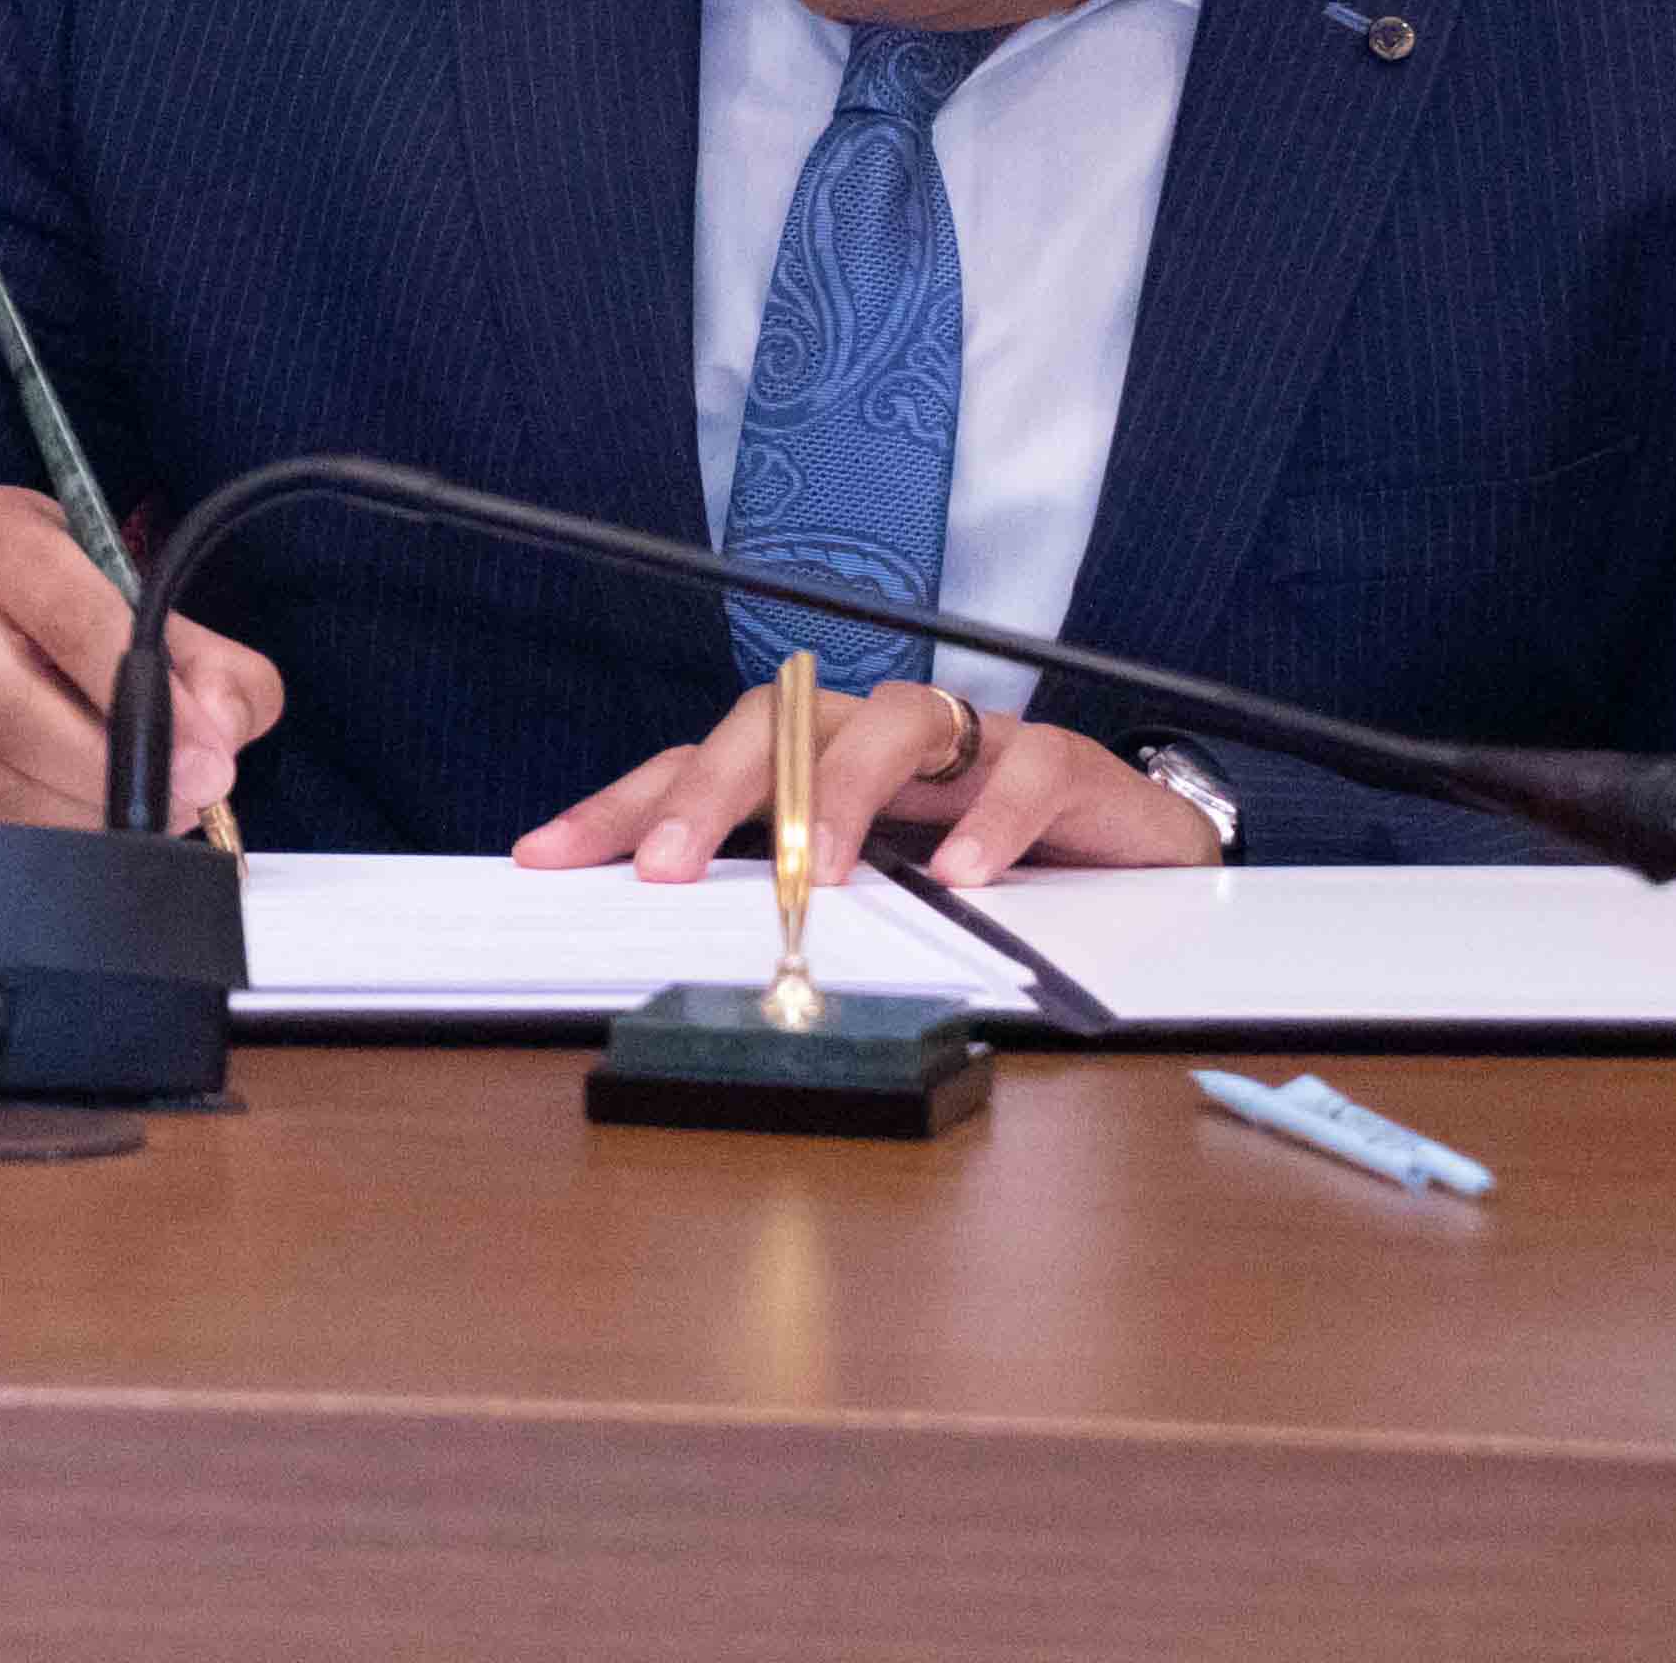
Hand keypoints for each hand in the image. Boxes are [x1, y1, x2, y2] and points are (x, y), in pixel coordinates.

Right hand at [0, 486, 282, 830]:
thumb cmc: (50, 617)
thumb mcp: (132, 602)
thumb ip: (205, 661)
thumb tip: (218, 732)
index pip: (76, 618)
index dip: (150, 702)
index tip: (209, 763)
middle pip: (13, 714)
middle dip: (108, 778)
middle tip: (178, 808)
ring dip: (75, 824)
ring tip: (132, 828)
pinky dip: (25, 846)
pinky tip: (66, 838)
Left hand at [511, 674, 1223, 886]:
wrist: (1129, 848)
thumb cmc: (979, 862)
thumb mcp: (872, 889)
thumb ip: (790, 899)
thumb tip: (686, 953)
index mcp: (817, 761)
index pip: (699, 763)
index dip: (622, 806)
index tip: (547, 856)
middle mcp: (877, 734)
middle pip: (776, 721)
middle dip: (709, 789)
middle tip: (664, 865)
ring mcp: (968, 740)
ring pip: (894, 723)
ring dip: (841, 794)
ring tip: (817, 871)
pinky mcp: (1058, 762)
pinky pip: (1021, 769)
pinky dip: (989, 822)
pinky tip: (962, 876)